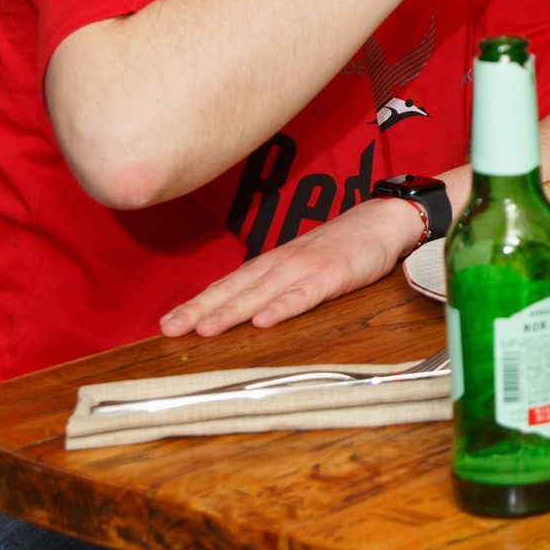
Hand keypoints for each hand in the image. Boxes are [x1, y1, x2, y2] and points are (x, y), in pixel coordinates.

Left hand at [161, 196, 421, 336]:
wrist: (382, 220)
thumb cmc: (341, 246)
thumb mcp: (301, 264)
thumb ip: (273, 284)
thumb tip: (240, 309)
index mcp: (271, 263)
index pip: (226, 285)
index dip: (196, 303)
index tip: (166, 322)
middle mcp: (281, 264)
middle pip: (234, 289)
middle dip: (200, 310)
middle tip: (169, 328)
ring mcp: (306, 268)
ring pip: (262, 293)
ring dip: (232, 311)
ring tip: (205, 329)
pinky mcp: (333, 274)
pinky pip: (305, 294)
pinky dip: (283, 307)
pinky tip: (264, 321)